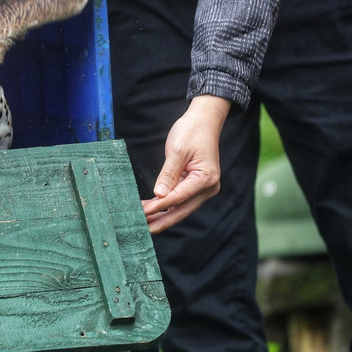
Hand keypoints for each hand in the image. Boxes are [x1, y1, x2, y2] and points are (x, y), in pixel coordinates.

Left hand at [142, 95, 231, 233]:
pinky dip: (166, 206)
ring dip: (162, 216)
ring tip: (142, 223)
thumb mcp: (178, 151)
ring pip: (180, 208)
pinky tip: (150, 210)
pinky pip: (180, 200)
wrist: (204, 120)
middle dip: (161, 221)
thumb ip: (168, 174)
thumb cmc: (192, 131)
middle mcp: (208, 187)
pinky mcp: (196, 186)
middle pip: (181, 210)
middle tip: (142, 231)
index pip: (179, 197)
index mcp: (206, 178)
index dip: (160, 207)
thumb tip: (159, 195)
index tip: (143, 214)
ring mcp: (203, 188)